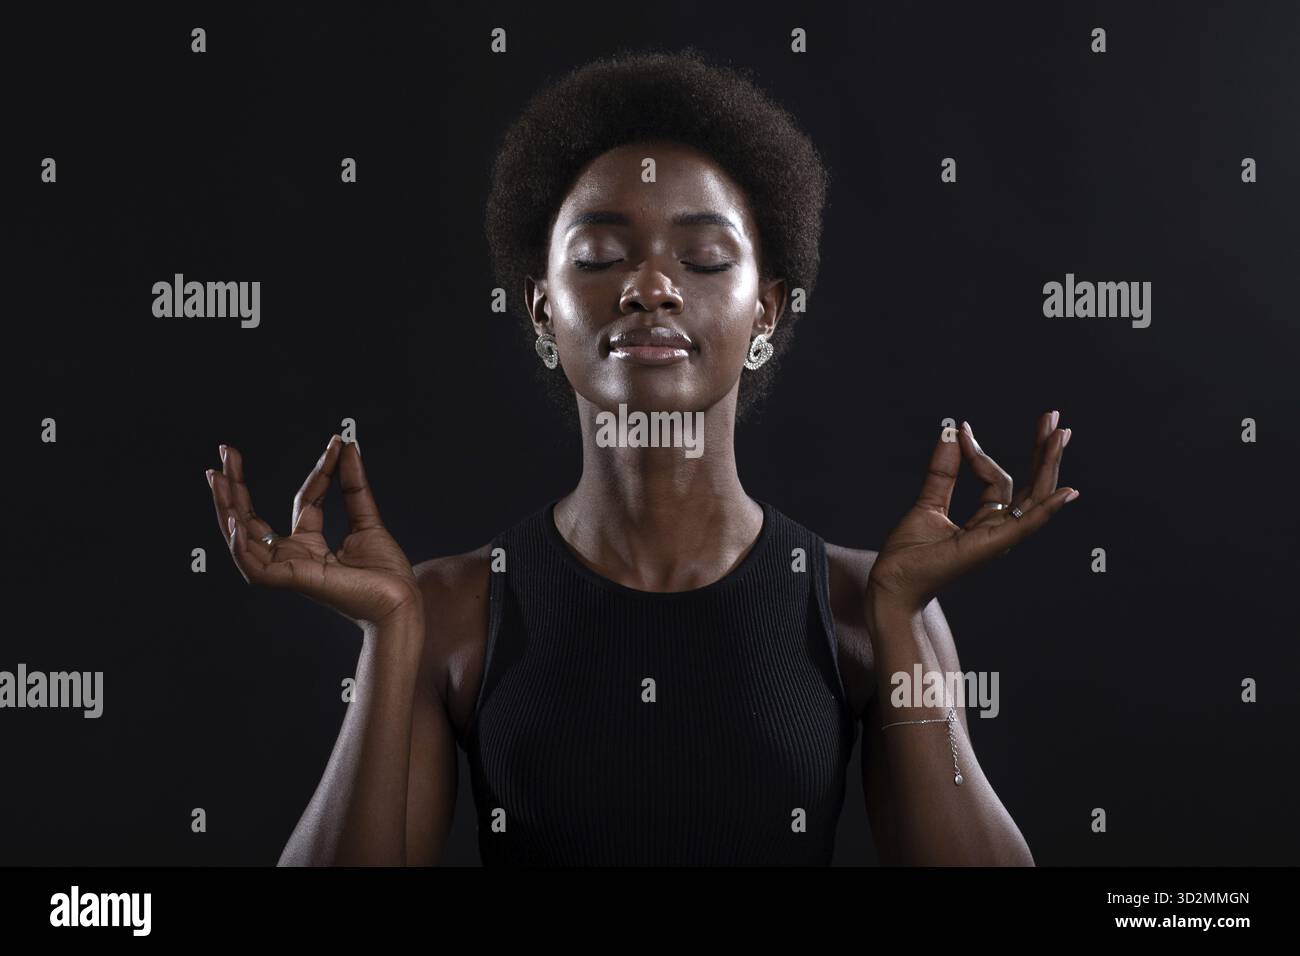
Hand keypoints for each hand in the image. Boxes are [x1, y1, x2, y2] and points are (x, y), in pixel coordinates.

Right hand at [206, 435, 421, 627]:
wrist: (402, 601)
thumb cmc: (387, 573)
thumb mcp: (367, 519)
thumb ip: (353, 486)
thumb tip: (346, 446)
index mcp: (311, 546)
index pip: (303, 502)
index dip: (318, 472)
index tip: (336, 443)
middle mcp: (293, 557)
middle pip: (252, 520)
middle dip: (235, 487)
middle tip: (224, 452)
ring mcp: (288, 570)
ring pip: (243, 540)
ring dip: (226, 508)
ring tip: (217, 477)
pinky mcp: (291, 581)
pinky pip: (254, 565)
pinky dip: (239, 544)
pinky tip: (233, 519)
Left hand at [867, 411, 1078, 613]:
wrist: (892, 585)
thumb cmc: (909, 554)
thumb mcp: (927, 502)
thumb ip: (943, 471)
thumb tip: (952, 434)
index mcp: (986, 522)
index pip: (997, 480)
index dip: (980, 454)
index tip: (961, 432)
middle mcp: (998, 530)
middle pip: (1031, 487)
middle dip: (1044, 452)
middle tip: (1054, 418)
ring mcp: (998, 540)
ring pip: (1034, 498)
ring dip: (1048, 465)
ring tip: (1059, 434)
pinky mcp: (991, 547)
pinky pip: (1025, 526)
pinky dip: (1046, 509)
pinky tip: (1066, 492)